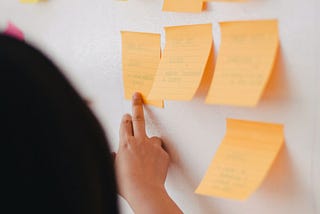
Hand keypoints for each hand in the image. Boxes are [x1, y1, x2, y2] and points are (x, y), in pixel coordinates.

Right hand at [115, 92, 181, 213]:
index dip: (125, 119)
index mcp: (125, 144)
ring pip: (153, 137)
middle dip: (137, 105)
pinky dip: (157, 155)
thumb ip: (113, 159)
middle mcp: (139, 141)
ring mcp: (152, 146)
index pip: (124, 125)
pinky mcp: (163, 153)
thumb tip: (113, 154)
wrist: (144, 191)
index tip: (126, 115)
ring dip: (150, 141)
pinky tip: (155, 164)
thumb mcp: (113, 170)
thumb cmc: (127, 184)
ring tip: (148, 152)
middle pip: (138, 118)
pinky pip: (160, 151)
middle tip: (138, 96)